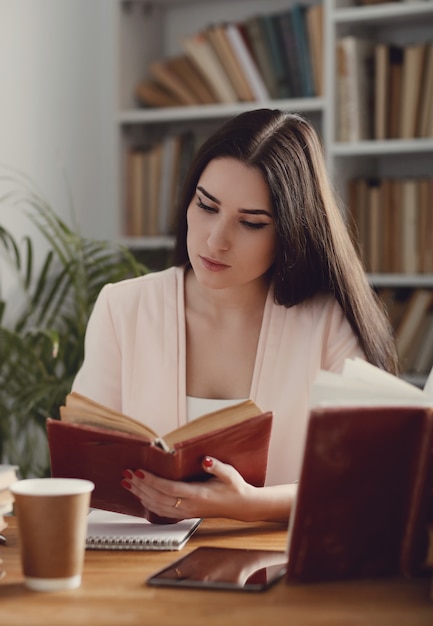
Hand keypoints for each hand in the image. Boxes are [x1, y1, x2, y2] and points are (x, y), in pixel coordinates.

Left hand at [121, 456, 259, 521]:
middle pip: (158, 498)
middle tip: (126, 474)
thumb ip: (217, 467)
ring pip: (157, 506)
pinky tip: (140, 495)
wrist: (241, 506)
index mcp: (198, 495)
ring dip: (140, 494)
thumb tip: (206, 460)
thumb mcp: (230, 474)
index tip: (139, 472)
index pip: (169, 489)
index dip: (152, 481)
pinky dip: (147, 503)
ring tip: (128, 483)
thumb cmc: (235, 487)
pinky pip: (161, 511)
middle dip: (140, 486)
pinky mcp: (185, 514)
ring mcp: (186, 512)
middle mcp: (189, 506)